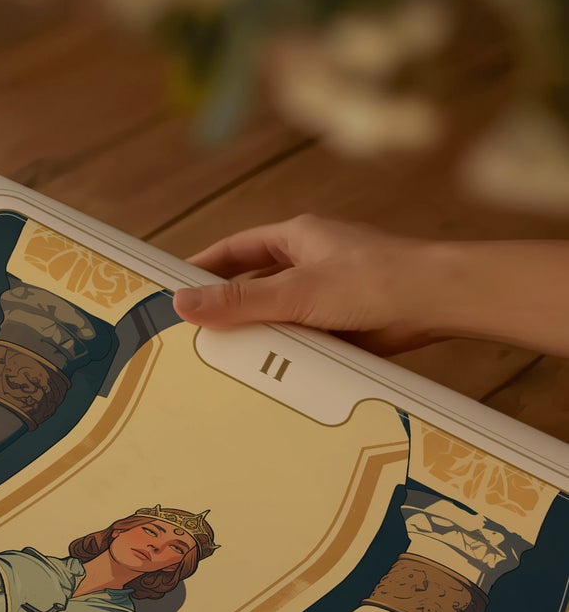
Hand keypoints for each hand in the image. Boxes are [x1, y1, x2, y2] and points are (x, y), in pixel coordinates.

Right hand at [172, 214, 442, 353]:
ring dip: (257, 335)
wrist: (437, 303)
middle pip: (253, 284)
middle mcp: (310, 262)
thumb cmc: (374, 279)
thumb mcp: (295, 291)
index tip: (173, 288)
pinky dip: (284, 354)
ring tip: (222, 361)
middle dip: (226, 307)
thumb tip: (183, 303)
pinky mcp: (342, 324)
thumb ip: (238, 300)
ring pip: (277, 315)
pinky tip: (267, 374)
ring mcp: (326, 294)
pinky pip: (301, 339)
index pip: (236, 250)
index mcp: (298, 238)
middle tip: (191, 332)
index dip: (203, 267)